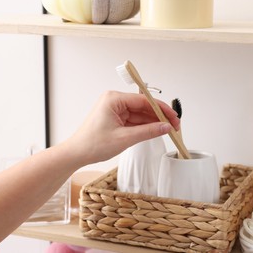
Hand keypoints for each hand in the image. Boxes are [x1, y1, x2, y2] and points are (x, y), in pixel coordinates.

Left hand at [63, 91, 179, 165]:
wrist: (77, 154)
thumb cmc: (93, 144)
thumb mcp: (125, 138)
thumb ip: (148, 131)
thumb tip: (166, 127)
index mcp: (114, 99)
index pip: (144, 100)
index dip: (162, 109)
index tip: (174, 117)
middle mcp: (115, 100)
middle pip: (143, 106)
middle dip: (159, 116)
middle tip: (175, 125)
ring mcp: (115, 109)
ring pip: (140, 113)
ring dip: (153, 121)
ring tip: (169, 129)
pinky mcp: (115, 118)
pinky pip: (134, 120)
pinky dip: (145, 126)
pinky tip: (156, 130)